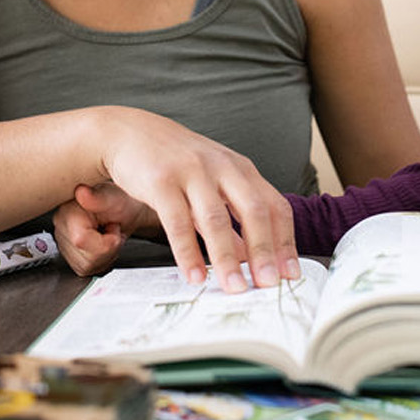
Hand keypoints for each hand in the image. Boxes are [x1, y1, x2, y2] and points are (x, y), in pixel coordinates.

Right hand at [54, 182, 147, 277]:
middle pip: (85, 258)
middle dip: (108, 248)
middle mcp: (61, 226)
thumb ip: (98, 196)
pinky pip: (86, 270)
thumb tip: (81, 191)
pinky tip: (103, 244)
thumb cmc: (121, 200)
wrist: (126, 210)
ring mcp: (64, 241)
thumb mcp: (114, 196)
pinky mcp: (70, 253)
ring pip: (86, 267)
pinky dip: (102, 261)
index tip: (112, 227)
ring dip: (106, 255)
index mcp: (67, 210)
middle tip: (112, 229)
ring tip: (108, 235)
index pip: (81, 241)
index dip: (105, 241)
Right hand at [94, 107, 299, 293]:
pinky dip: (187, 252)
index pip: (274, 206)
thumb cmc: (175, 160)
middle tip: (269, 284)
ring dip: (227, 258)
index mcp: (240, 169)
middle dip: (264, 251)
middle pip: (253, 210)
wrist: (129, 132)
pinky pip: (177, 222)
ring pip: (215, 218)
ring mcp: (191, 172)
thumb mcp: (211, 183)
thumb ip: (230, 218)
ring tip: (234, 288)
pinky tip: (194, 275)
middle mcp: (221, 167)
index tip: (290, 273)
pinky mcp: (161, 180)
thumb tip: (248, 257)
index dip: (285, 241)